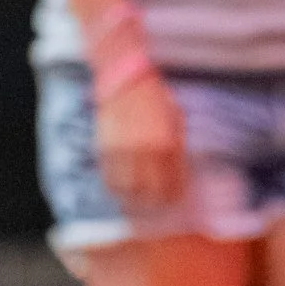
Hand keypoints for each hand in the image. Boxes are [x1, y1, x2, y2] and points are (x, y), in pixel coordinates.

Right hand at [96, 69, 188, 213]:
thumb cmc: (153, 96)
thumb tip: (179, 167)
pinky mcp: (105, 147)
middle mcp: (146, 150)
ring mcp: (124, 150)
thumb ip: (177, 143)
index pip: (172, 182)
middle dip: (153, 204)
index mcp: (167, 143)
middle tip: (154, 207)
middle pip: (150, 192)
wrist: (125, 78)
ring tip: (135, 204)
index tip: (172, 200)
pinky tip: (119, 190)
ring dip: (132, 201)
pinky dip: (115, 188)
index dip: (173, 196)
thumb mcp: (175, 117)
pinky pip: (109, 178)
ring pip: (127, 189)